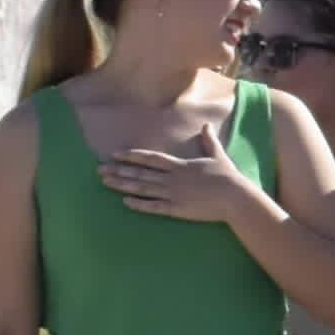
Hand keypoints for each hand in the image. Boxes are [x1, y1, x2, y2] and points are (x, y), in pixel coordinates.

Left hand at [101, 128, 268, 230]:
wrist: (235, 197)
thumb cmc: (228, 176)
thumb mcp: (218, 155)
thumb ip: (208, 141)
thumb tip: (206, 126)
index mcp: (180, 165)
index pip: (151, 158)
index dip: (132, 156)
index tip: (115, 154)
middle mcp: (172, 178)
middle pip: (140, 173)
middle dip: (119, 171)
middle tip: (99, 170)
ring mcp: (173, 194)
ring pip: (143, 188)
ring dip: (123, 185)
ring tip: (106, 183)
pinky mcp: (177, 209)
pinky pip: (154, 206)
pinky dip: (139, 204)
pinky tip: (125, 202)